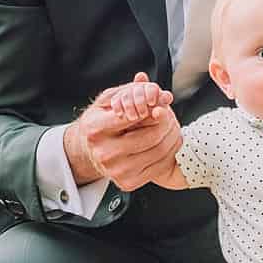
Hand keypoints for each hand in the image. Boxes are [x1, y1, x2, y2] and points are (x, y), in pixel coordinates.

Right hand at [67, 72, 180, 189]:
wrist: (89, 152)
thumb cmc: (101, 122)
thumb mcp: (107, 101)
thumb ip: (128, 89)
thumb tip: (144, 79)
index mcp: (95, 129)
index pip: (133, 116)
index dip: (152, 108)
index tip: (159, 105)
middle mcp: (104, 152)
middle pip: (151, 135)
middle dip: (167, 121)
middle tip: (170, 114)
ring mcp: (116, 170)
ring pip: (159, 150)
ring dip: (172, 135)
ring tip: (173, 126)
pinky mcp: (128, 182)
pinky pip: (159, 165)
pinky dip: (170, 152)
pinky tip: (168, 141)